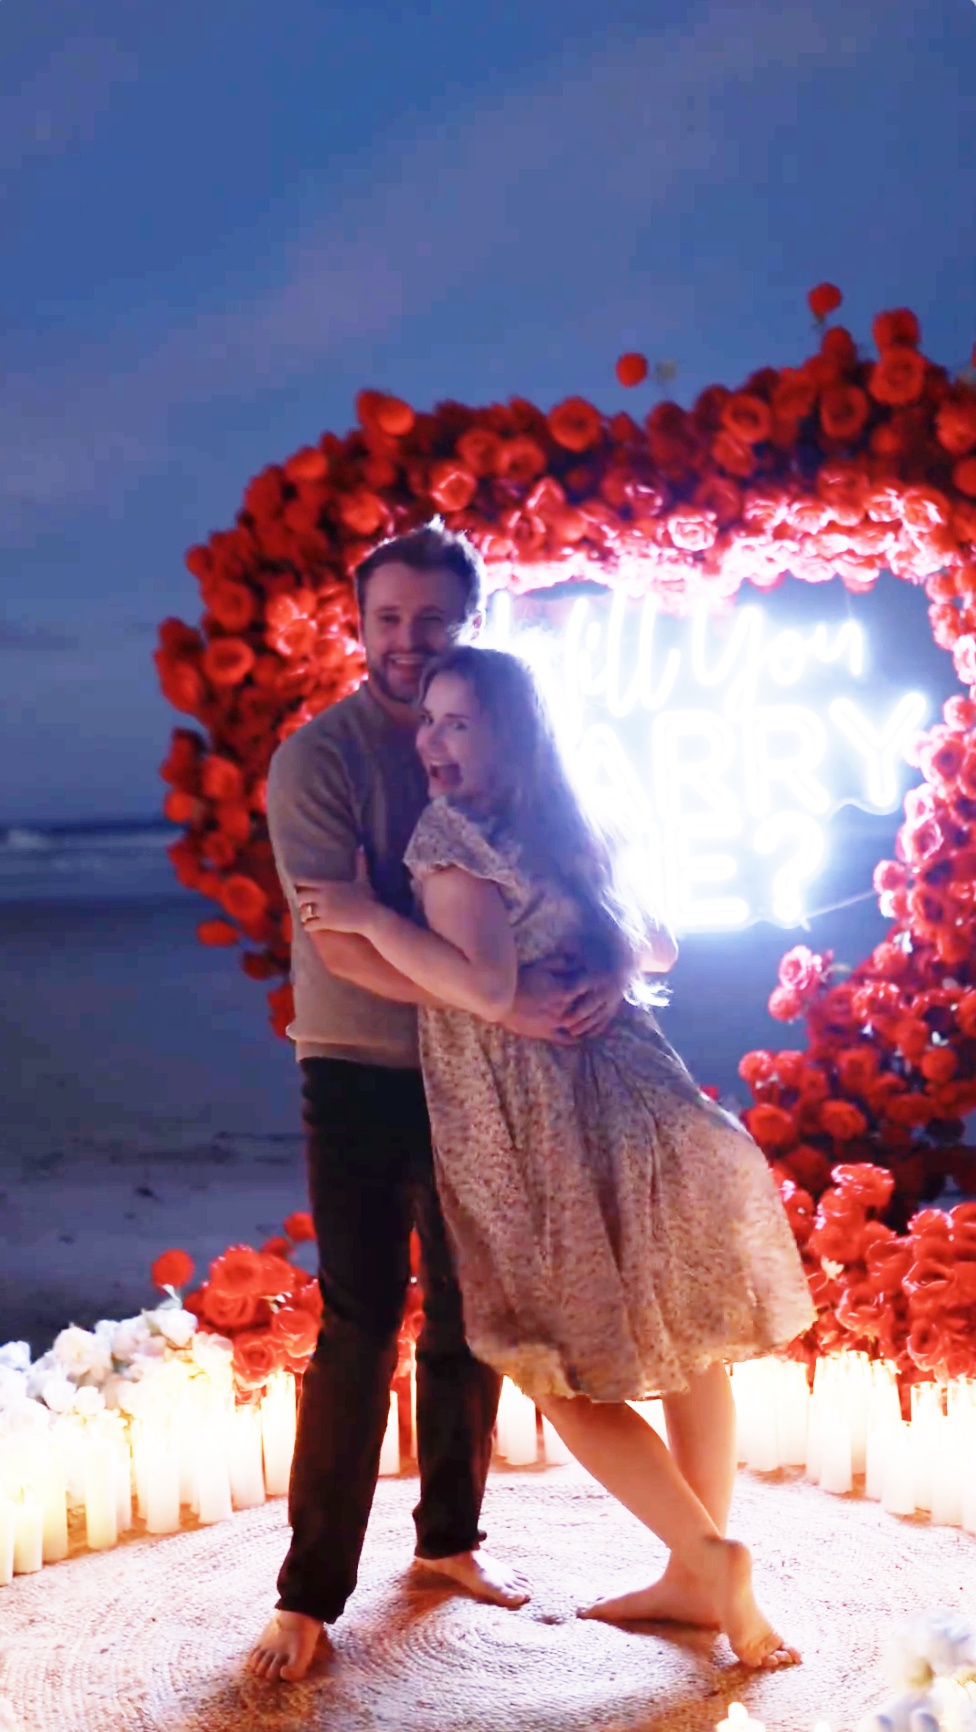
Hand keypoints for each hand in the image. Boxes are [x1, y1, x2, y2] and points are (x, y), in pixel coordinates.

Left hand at [296, 851, 376, 936]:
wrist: (372, 916)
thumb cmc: (368, 899)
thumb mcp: (363, 879)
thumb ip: (360, 863)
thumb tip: (362, 847)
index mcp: (328, 885)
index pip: (303, 882)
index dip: (299, 886)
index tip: (301, 889)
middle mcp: (323, 896)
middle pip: (299, 897)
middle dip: (300, 902)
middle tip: (305, 905)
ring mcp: (323, 910)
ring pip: (302, 912)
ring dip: (303, 915)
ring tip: (307, 917)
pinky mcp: (326, 923)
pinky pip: (308, 925)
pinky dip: (307, 926)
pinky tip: (312, 926)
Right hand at [503, 958, 619, 1044]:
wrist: (500, 1000)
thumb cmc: (519, 980)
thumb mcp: (539, 965)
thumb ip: (559, 963)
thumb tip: (575, 960)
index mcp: (562, 990)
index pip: (584, 988)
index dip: (594, 985)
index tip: (603, 982)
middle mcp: (562, 1008)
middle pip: (584, 1008)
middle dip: (594, 1005)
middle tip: (604, 1003)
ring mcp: (554, 1023)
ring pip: (577, 1025)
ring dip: (588, 1024)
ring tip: (597, 1023)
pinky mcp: (546, 1033)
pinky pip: (564, 1039)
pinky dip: (575, 1040)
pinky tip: (582, 1039)